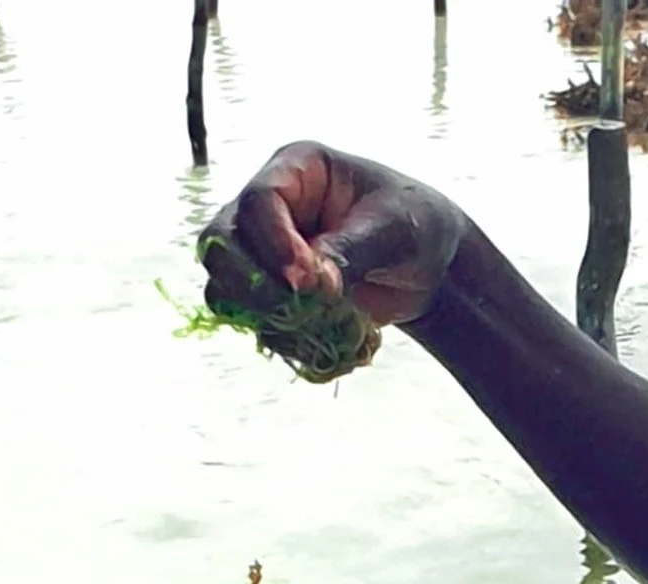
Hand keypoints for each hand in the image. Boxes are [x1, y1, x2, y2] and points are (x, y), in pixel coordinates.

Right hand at [199, 143, 465, 328]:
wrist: (428, 268)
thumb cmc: (415, 225)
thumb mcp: (393, 230)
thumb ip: (350, 250)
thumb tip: (311, 284)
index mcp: (296, 170)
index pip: (258, 201)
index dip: (274, 243)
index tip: (307, 281)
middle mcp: (269, 208)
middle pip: (220, 243)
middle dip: (252, 283)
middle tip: (298, 310)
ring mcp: (265, 253)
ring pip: (226, 285)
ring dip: (263, 317)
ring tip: (314, 334)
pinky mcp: (274, 294)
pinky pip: (255, 322)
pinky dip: (284, 341)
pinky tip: (322, 348)